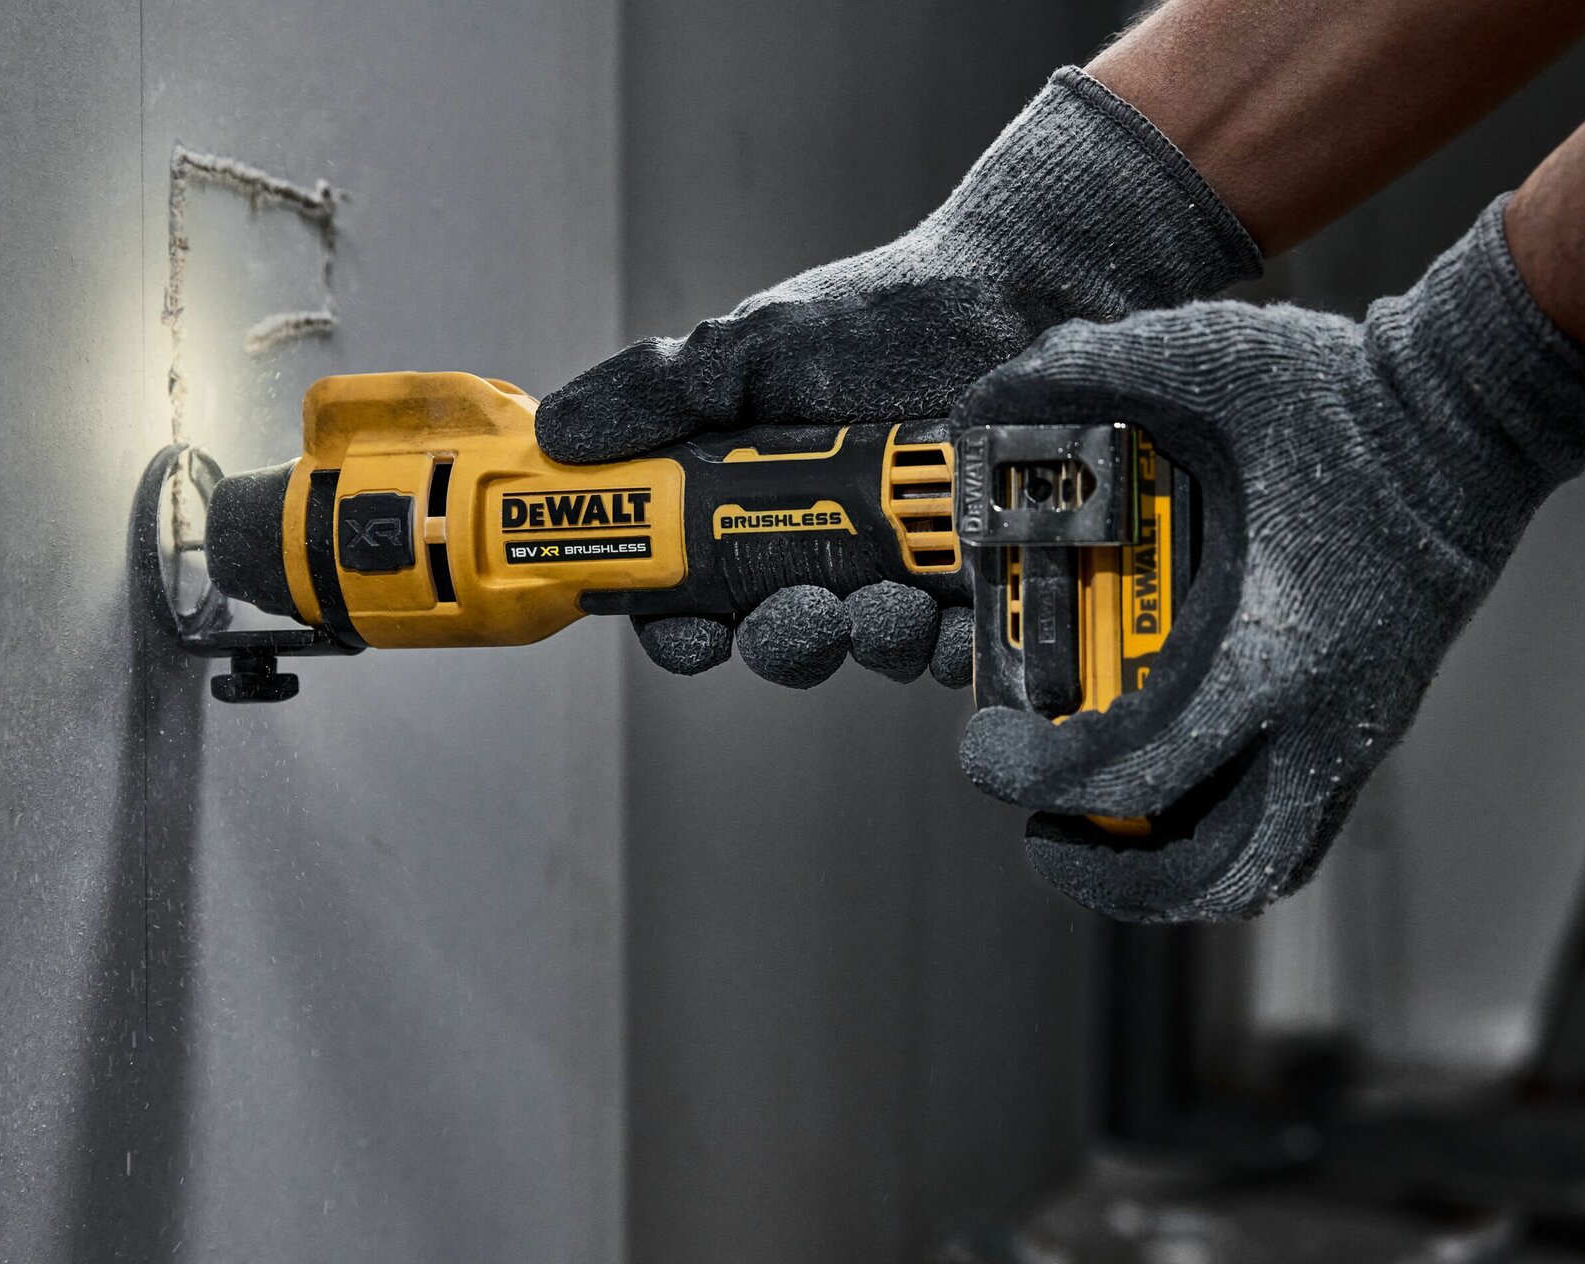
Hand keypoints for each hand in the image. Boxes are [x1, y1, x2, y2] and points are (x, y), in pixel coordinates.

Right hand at [537, 67, 1259, 686]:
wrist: (1025, 292)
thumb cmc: (887, 313)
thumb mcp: (757, 345)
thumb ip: (661, 392)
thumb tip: (559, 434)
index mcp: (753, 503)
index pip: (693, 593)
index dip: (681, 628)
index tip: (691, 633)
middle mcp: (821, 545)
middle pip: (780, 640)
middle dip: (786, 645)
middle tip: (807, 615)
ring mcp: (902, 568)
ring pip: (868, 649)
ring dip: (869, 643)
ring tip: (892, 602)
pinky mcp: (978, 580)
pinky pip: (960, 646)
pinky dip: (954, 649)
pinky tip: (956, 623)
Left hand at [953, 197, 1584, 920]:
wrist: (1480, 407)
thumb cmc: (1345, 390)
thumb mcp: (1200, 357)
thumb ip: (1077, 372)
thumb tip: (975, 405)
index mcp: (1272, 653)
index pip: (1137, 774)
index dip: (1039, 778)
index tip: (983, 751)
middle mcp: (1324, 719)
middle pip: (1212, 874)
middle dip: (1107, 874)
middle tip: (1039, 828)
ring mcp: (1359, 732)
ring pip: (1264, 869)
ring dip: (1170, 876)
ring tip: (1095, 837)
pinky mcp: (1373, 724)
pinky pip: (1294, 827)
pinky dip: (1220, 836)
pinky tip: (1164, 792)